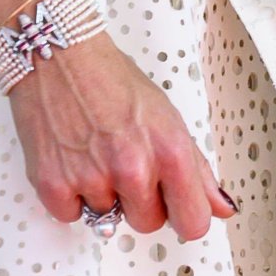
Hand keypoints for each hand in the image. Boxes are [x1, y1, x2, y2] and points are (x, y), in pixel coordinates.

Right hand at [9, 32, 237, 241]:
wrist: (58, 52)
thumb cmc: (110, 76)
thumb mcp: (166, 114)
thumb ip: (197, 167)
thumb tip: (221, 206)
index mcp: (169, 150)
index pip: (193, 223)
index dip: (183, 212)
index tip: (173, 201)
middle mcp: (132, 167)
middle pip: (149, 223)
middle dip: (139, 199)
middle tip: (124, 158)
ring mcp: (92, 178)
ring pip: (109, 220)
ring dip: (103, 193)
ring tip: (95, 151)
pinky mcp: (54, 184)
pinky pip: (72, 216)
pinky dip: (70, 194)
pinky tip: (72, 158)